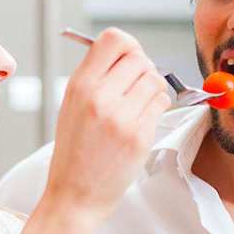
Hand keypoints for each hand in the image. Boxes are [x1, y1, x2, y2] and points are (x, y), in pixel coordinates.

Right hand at [47, 28, 170, 216]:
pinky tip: (143, 119)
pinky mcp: (139, 135)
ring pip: (155, 79)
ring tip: (138, 105)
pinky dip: (157, 107)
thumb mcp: (71, 106)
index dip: (128, 45)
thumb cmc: (75, 151)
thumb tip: (127, 52)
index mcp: (79, 85)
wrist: (75, 194)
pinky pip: (161, 103)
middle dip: (143, 69)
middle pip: (139, 58)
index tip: (129, 58)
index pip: (113, 39)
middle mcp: (98, 97)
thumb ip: (95, 77)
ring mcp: (120, 117)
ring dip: (153, 89)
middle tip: (136, 87)